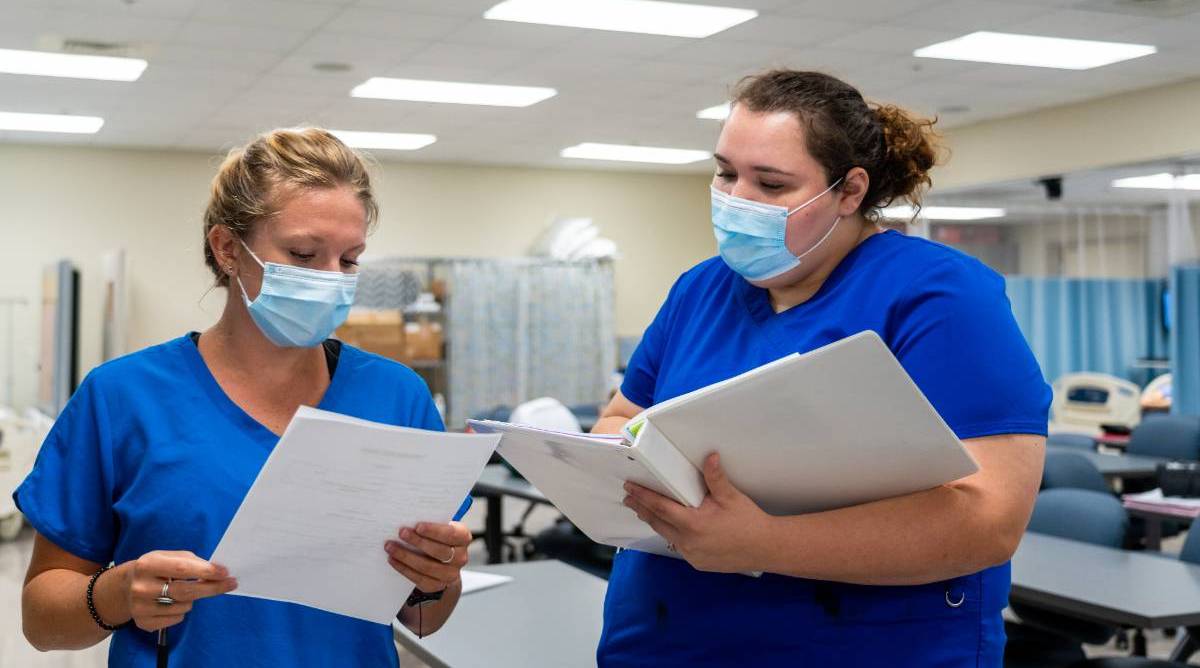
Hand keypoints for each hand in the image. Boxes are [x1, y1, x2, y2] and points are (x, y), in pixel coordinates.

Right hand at [125, 551, 236, 631]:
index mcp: (147, 565)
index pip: (182, 569)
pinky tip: (171, 603)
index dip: (206, 571)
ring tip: (181, 591)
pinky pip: (176, 619)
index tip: (225, 572)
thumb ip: (191, 562)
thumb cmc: (154, 569)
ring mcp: (140, 608)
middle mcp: (141, 587)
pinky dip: (181, 612)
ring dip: (192, 599)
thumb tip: (218, 571)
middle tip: (230, 584)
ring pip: (183, 607)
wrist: (123, 588)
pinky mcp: (143, 623)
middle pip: (185, 591)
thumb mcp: (167, 557)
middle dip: (211, 588)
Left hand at [385, 521, 470, 593]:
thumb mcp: (440, 527)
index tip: (418, 526)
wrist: (443, 562)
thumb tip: (409, 517)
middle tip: (401, 533)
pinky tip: (392, 559)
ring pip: (427, 566)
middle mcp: (460, 557)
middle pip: (439, 551)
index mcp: (463, 537)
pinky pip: (419, 578)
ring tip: (390, 546)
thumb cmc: (438, 538)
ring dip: (406, 556)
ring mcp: (450, 574)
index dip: (434, 531)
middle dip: (418, 541)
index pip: (451, 534)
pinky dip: (403, 568)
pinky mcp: (437, 585)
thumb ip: (431, 521)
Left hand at [623, 453, 773, 572]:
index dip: (643, 496)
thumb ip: (716, 478)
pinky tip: (668, 528)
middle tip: (629, 498)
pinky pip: (679, 547)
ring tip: (643, 511)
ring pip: (666, 536)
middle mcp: (689, 542)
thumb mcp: (731, 497)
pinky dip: (671, 535)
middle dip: (642, 509)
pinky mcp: (698, 563)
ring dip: (654, 522)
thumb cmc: (749, 522)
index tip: (630, 488)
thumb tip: (709, 456)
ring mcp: (692, 555)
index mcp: (693, 524)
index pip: (660, 507)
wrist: (766, 548)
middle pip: (658, 522)